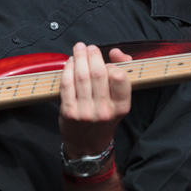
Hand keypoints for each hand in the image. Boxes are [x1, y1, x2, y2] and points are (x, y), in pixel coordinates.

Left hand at [59, 43, 132, 157]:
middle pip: (98, 74)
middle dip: (93, 55)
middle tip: (89, 47)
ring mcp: (85, 113)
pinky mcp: (69, 113)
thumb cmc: (105, 115)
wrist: (88, 143)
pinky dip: (68, 70)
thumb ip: (123, 71)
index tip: (108, 59)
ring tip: (79, 48)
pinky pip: (67, 85)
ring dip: (79, 58)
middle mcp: (105, 111)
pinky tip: (70, 63)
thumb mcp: (120, 99)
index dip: (113, 65)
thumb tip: (116, 52)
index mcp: (121, 107)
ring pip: (82, 77)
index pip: (120, 79)